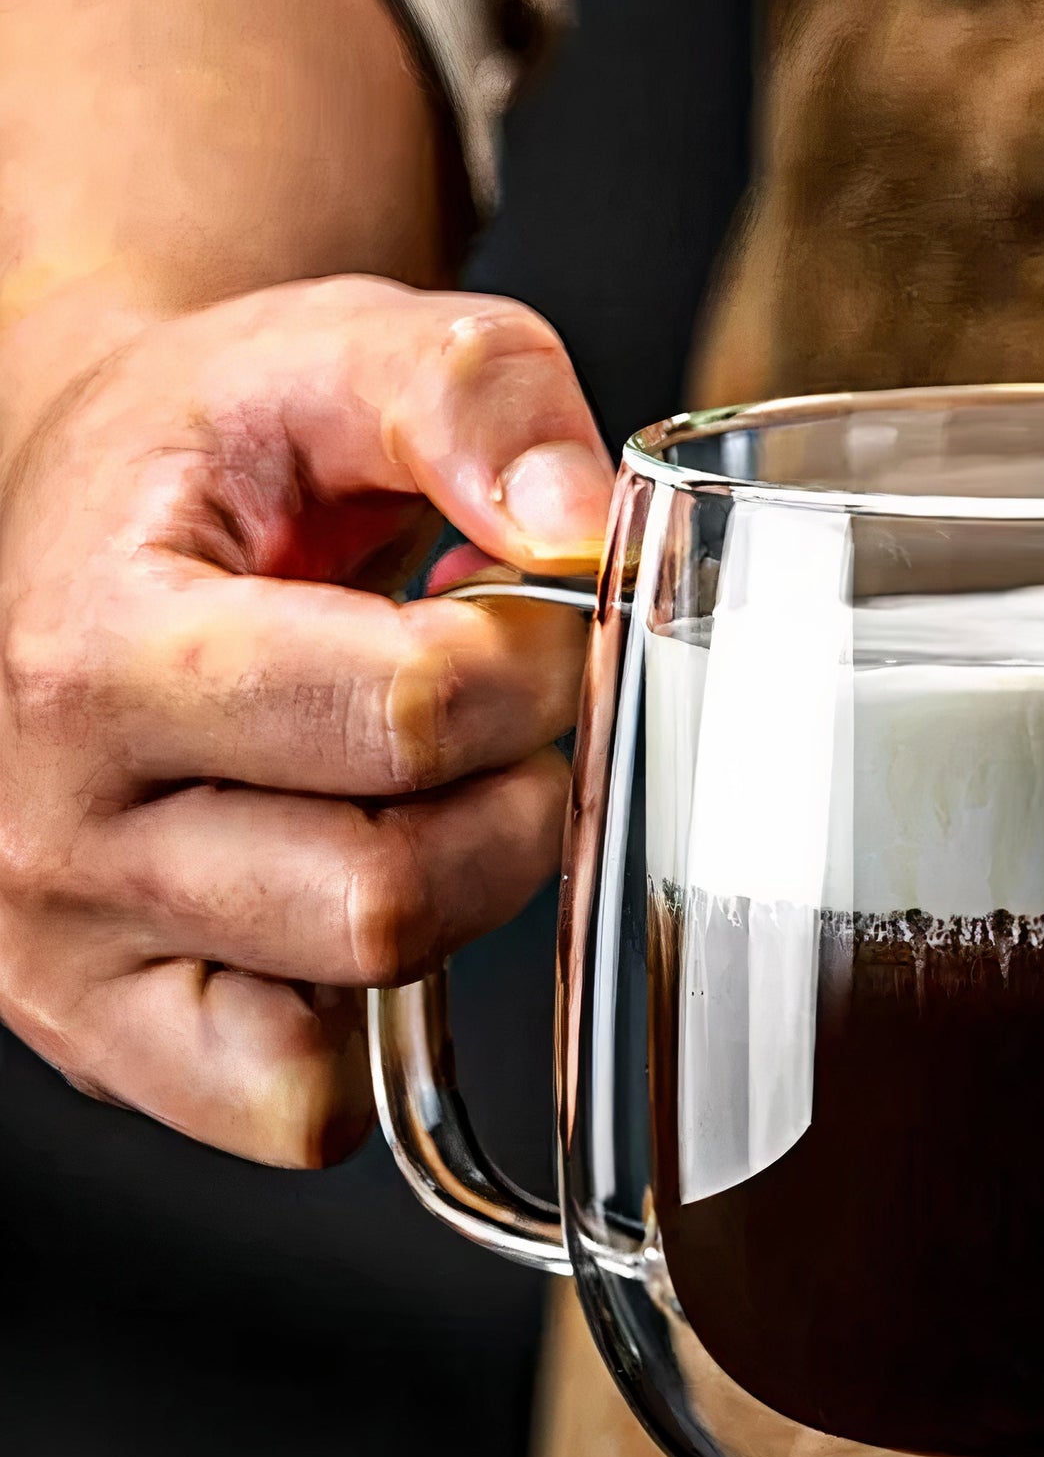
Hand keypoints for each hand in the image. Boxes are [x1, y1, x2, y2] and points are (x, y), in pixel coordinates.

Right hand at [0, 276, 609, 1166]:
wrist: (83, 522)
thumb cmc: (216, 450)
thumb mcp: (333, 352)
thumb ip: (469, 394)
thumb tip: (578, 529)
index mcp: (93, 650)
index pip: (407, 716)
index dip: (534, 663)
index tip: (530, 610)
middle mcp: (49, 831)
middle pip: (394, 892)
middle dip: (512, 792)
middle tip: (501, 709)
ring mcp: (66, 957)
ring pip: (359, 1000)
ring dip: (464, 892)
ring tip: (433, 786)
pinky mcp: (112, 1038)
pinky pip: (301, 1104)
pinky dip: (380, 1021)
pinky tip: (366, 888)